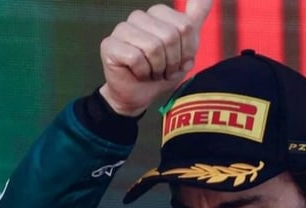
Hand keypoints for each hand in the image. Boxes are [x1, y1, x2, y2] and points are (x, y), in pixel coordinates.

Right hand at [99, 0, 212, 115]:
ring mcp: (122, 29)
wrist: (140, 95)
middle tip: (165, 70)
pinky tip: (138, 74)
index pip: (185, 26)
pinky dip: (143, 73)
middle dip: (173, 61)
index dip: (187, 51)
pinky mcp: (110, 45)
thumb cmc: (163, 71)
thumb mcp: (186, 46)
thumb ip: (196, 18)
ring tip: (153, 73)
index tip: (179, 61)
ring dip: (158, 68)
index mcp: (159, 14)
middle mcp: (139, 16)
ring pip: (153, 47)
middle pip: (170, 36)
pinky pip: (136, 58)